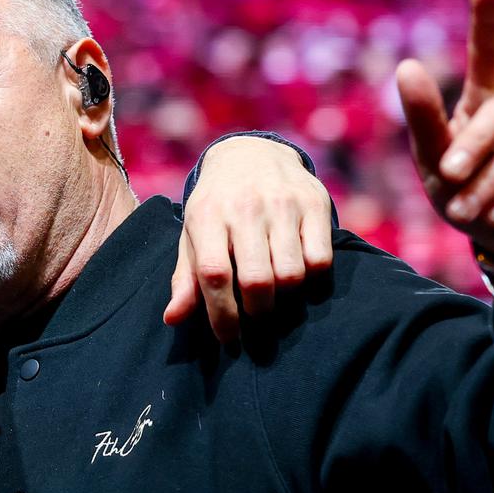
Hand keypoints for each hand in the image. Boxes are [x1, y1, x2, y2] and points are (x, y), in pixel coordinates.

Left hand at [166, 136, 334, 338]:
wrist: (251, 153)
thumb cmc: (216, 206)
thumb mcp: (193, 235)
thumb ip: (185, 278)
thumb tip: (172, 319)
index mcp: (207, 216)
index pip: (214, 274)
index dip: (222, 315)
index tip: (229, 339)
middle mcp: (245, 207)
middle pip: (258, 280)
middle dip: (257, 311)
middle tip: (256, 314)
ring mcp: (282, 203)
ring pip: (292, 274)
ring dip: (285, 297)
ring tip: (276, 294)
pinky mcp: (314, 203)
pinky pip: (321, 260)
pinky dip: (312, 278)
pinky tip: (299, 273)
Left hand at [395, 0, 493, 267]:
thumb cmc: (463, 193)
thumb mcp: (432, 162)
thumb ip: (423, 119)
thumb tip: (407, 65)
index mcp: (485, 101)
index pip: (489, 53)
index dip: (487, 19)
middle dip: (471, 147)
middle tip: (446, 177)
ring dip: (486, 185)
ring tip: (465, 211)